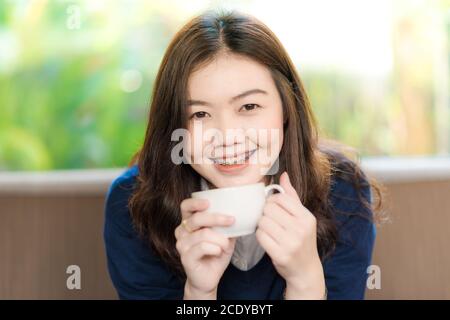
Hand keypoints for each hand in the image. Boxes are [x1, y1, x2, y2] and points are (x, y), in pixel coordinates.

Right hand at [175, 197, 235, 298]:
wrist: (208, 279)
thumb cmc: (215, 255)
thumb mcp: (224, 237)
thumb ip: (227, 226)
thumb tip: (241, 214)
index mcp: (189, 223)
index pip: (186, 206)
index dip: (195, 203)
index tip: (209, 202)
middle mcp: (182, 232)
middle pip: (196, 219)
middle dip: (216, 218)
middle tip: (231, 220)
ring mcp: (182, 244)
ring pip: (203, 234)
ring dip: (220, 239)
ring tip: (225, 245)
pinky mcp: (185, 257)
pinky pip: (202, 247)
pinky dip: (215, 248)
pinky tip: (218, 252)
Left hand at [256, 172, 325, 298]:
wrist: (306, 269)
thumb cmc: (302, 240)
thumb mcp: (302, 217)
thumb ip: (291, 196)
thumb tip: (283, 175)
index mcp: (306, 217)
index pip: (280, 199)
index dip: (271, 202)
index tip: (272, 209)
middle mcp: (301, 229)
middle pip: (268, 209)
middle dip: (265, 214)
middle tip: (269, 220)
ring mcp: (291, 243)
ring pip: (262, 222)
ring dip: (261, 225)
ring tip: (268, 230)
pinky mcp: (280, 254)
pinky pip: (260, 236)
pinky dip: (260, 236)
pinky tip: (267, 239)